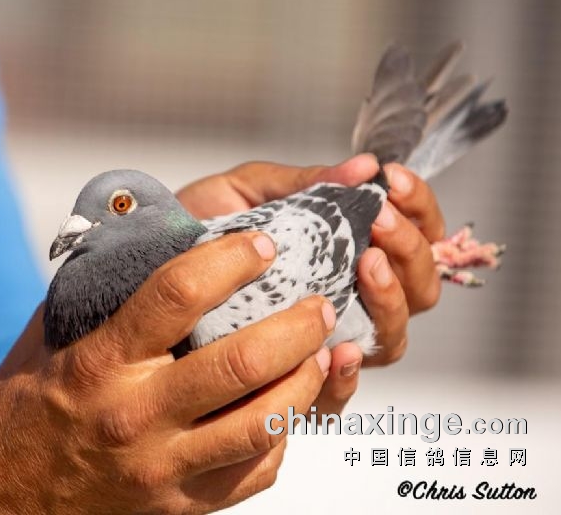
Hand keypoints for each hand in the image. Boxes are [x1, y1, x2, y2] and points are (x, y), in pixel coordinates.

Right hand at [0, 233, 333, 513]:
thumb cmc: (34, 404)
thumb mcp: (56, 334)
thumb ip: (103, 288)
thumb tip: (152, 232)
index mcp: (102, 361)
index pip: (177, 294)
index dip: (230, 260)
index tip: (262, 245)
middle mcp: (136, 415)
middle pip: (239, 364)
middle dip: (295, 327)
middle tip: (318, 304)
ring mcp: (164, 467)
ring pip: (261, 422)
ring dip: (306, 381)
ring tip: (323, 352)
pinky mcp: (184, 505)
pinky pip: (255, 470)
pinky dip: (282, 433)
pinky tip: (289, 406)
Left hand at [177, 154, 443, 414]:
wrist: (141, 272)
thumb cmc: (197, 229)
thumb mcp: (247, 192)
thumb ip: (303, 183)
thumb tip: (364, 167)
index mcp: (341, 252)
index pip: (409, 237)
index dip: (419, 210)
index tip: (393, 181)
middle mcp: (344, 297)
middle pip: (417, 289)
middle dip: (410, 251)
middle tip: (380, 221)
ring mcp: (323, 340)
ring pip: (391, 337)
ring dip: (391, 299)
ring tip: (365, 263)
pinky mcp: (292, 383)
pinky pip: (339, 393)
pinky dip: (351, 373)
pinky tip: (342, 349)